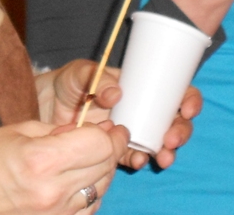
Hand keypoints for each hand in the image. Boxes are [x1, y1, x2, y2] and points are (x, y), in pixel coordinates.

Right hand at [0, 118, 128, 214]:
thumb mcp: (17, 130)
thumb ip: (56, 129)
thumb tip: (85, 130)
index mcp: (41, 159)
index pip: (99, 145)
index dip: (109, 133)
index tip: (111, 126)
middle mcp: (52, 190)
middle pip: (105, 165)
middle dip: (110, 147)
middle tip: (106, 136)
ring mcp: (56, 212)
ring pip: (102, 187)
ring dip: (103, 169)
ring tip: (90, 156)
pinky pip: (90, 207)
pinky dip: (92, 191)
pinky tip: (81, 178)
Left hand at [36, 61, 201, 170]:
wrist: (45, 107)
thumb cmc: (68, 82)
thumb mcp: (81, 72)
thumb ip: (98, 79)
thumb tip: (116, 94)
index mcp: (141, 87)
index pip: (175, 91)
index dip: (188, 99)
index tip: (187, 109)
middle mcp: (142, 109)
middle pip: (174, 121)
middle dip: (180, 132)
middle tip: (171, 140)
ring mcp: (131, 130)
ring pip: (160, 142)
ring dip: (166, 151)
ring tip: (162, 157)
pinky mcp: (117, 149)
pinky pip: (135, 156)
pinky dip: (140, 160)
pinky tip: (137, 161)